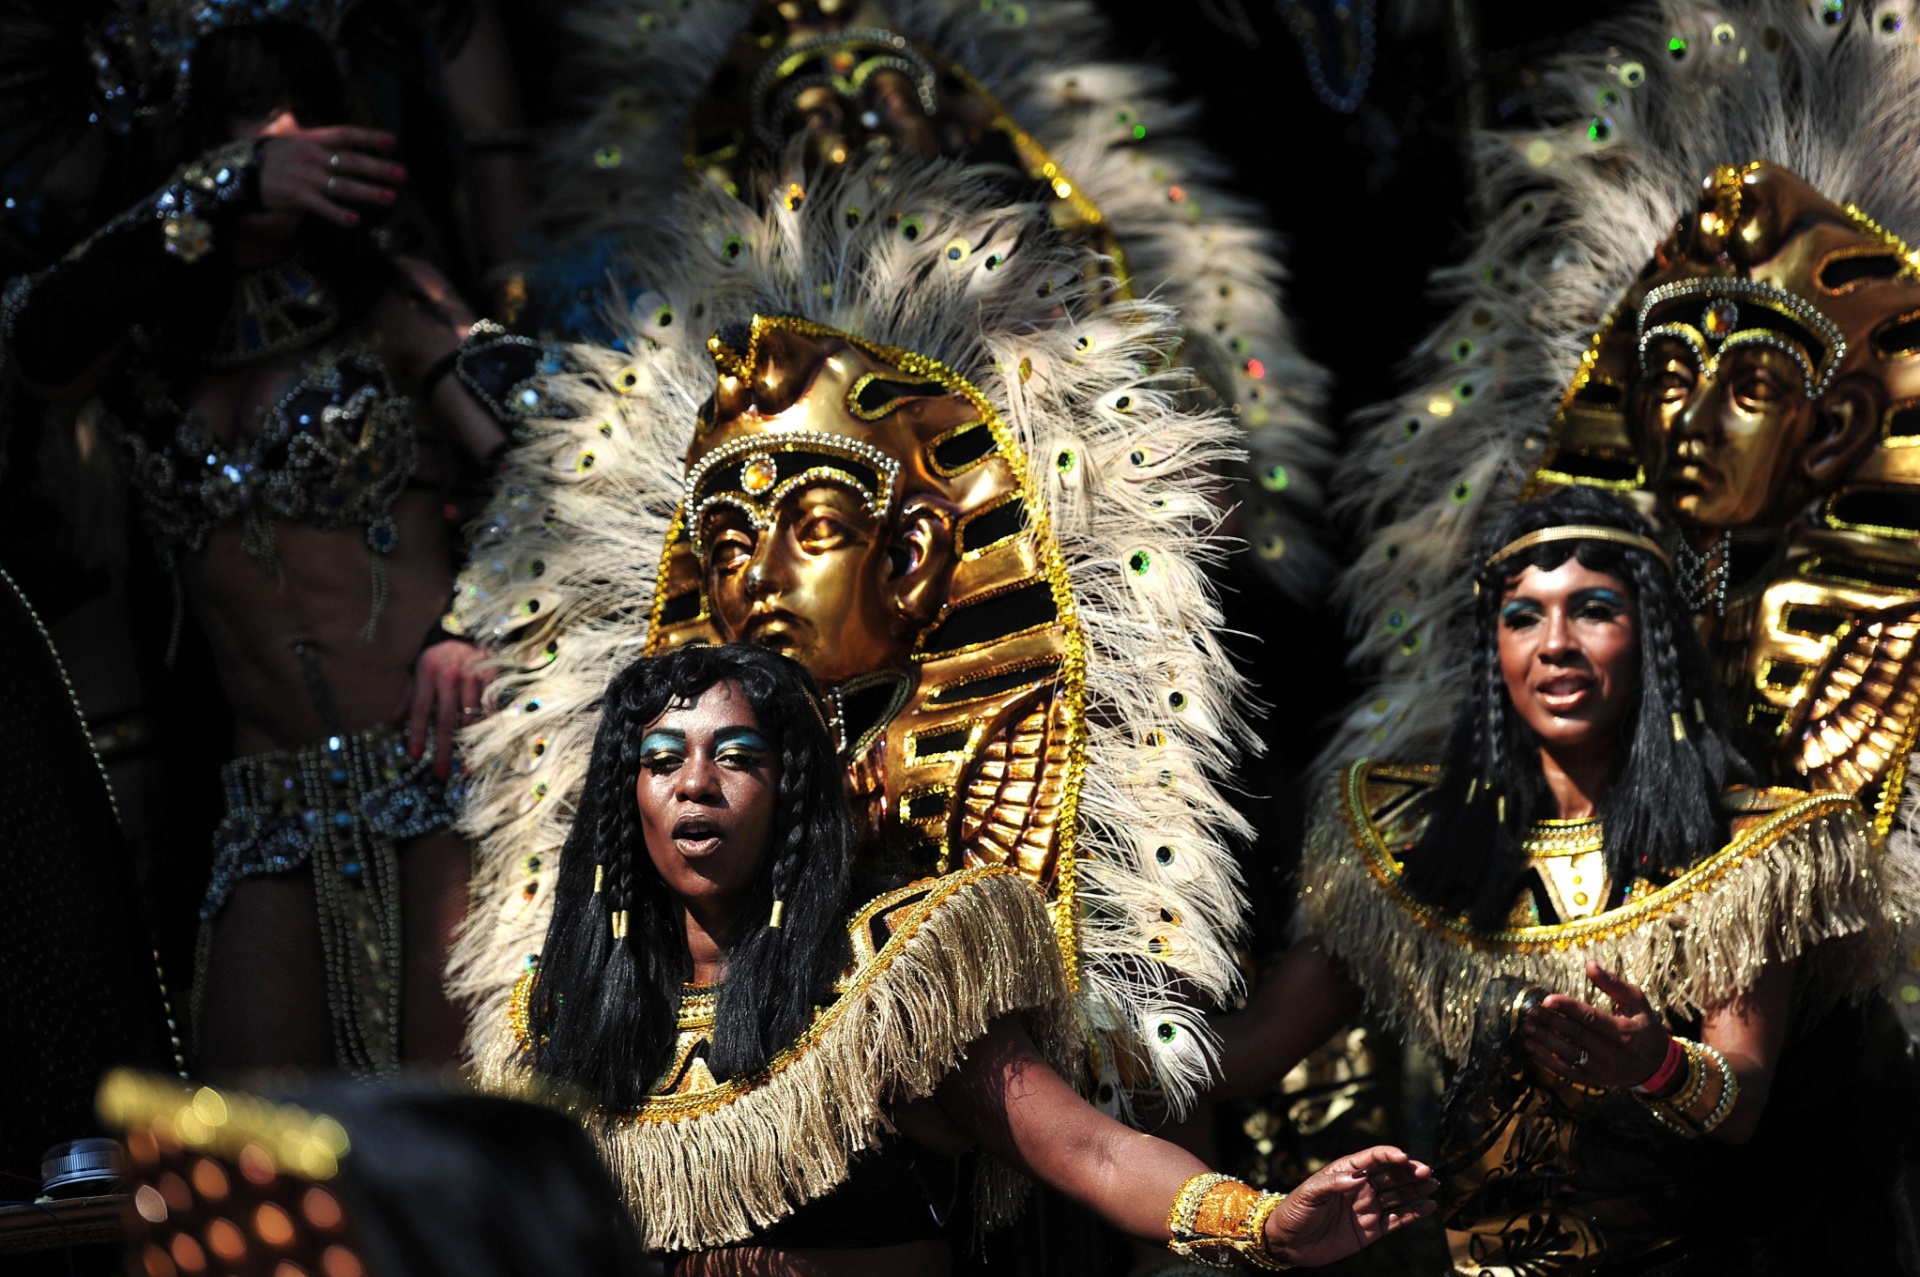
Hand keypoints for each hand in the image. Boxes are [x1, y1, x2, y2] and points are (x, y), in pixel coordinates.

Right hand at [257, 121, 404, 227]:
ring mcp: (304, 176)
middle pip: (349, 161)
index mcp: (311, 140)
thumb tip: (320, 128)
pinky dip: (336, 213)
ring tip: (390, 197)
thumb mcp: (289, 140)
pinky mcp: (295, 196)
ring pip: (341, 185)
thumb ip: (312, 138)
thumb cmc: (270, 160)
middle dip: (377, 168)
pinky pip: (320, 206)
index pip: (344, 135)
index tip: (393, 142)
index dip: (369, 138)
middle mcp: (311, 156)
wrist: (237, 174)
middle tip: (402, 174)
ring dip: (367, 192)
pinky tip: (354, 220)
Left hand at [393, 640, 491, 777]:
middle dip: (444, 749)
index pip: (420, 708)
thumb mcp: (420, 672)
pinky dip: (489, 731)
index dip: (418, 733)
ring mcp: (473, 676)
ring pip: (471, 717)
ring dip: (470, 746)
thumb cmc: (440, 658)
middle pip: (446, 718)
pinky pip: (491, 709)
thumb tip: (390, 721)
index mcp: (427, 673)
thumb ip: (408, 697)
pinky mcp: (492, 677)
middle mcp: (449, 675)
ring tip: (467, 768)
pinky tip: (488, 749)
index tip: (415, 756)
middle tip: (442, 774)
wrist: (470, 631)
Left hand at [1263, 1145, 1437, 1266]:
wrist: (1289, 1242)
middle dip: (1409, 1170)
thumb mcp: (1310, 1193)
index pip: (1372, 1158)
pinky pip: (1397, 1219)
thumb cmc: (1295, 1211)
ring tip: (1433, 1183)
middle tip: (1426, 1171)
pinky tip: (1429, 1206)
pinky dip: (1414, 1213)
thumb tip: (1359, 1176)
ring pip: (1398, 1194)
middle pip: (1391, 1174)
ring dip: (1416, 1188)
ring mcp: (1368, 1207)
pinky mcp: (1372, 1229)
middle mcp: (1360, 1187)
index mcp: (1345, 1172)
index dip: (1389, 1155)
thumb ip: (1334, 1183)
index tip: (1403, 1156)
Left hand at [1521, 959, 1670, 1088]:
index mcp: (1623, 1031)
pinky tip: (1531, 1047)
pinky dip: (1546, 1060)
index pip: (1591, 1018)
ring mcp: (1601, 1068)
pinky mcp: (1593, 1079)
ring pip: (1568, 1053)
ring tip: (1527, 1026)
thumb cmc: (1644, 1027)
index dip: (1568, 1008)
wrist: (1656, 1066)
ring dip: (1545, 1040)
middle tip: (1530, 1011)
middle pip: (1576, 1034)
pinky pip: (1566, 1071)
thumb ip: (1612, 983)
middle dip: (1551, 1022)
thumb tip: (1589, 963)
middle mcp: (1611, 1051)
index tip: (1547, 999)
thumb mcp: (1636, 1002)